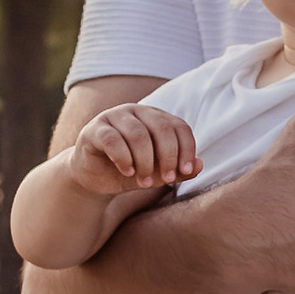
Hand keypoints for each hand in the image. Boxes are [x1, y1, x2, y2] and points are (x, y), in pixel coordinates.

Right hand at [70, 102, 199, 200]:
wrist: (95, 178)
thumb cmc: (130, 171)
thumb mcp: (157, 173)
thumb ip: (178, 170)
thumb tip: (200, 165)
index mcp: (156, 118)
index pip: (179, 126)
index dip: (187, 148)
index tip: (186, 171)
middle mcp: (136, 111)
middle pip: (161, 128)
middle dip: (167, 156)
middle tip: (166, 179)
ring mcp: (113, 117)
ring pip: (138, 134)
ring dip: (145, 162)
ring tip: (144, 182)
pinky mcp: (94, 130)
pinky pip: (113, 140)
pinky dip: (124, 158)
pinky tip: (128, 172)